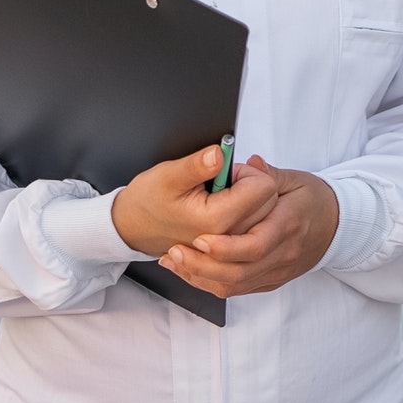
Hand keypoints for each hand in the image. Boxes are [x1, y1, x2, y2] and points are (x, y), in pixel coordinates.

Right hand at [110, 144, 278, 257]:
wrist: (133, 228)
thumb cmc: (148, 201)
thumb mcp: (169, 175)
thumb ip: (198, 164)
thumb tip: (219, 152)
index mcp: (218, 219)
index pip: (264, 187)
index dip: (249, 172)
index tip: (227, 171)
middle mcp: (228, 238)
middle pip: (269, 201)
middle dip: (251, 185)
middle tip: (221, 183)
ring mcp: (229, 247)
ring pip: (265, 215)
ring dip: (249, 200)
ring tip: (220, 196)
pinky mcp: (228, 250)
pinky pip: (254, 227)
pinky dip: (246, 213)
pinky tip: (226, 208)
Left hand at [158, 156, 340, 298]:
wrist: (338, 226)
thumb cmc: (312, 199)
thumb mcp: (293, 178)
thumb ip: (265, 173)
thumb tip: (244, 164)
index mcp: (288, 224)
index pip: (256, 244)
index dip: (225, 247)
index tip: (199, 239)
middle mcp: (283, 253)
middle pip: (240, 273)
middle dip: (202, 266)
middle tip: (174, 252)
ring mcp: (277, 271)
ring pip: (235, 286)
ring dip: (200, 277)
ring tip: (173, 261)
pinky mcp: (271, 280)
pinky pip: (238, 290)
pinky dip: (209, 283)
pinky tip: (188, 270)